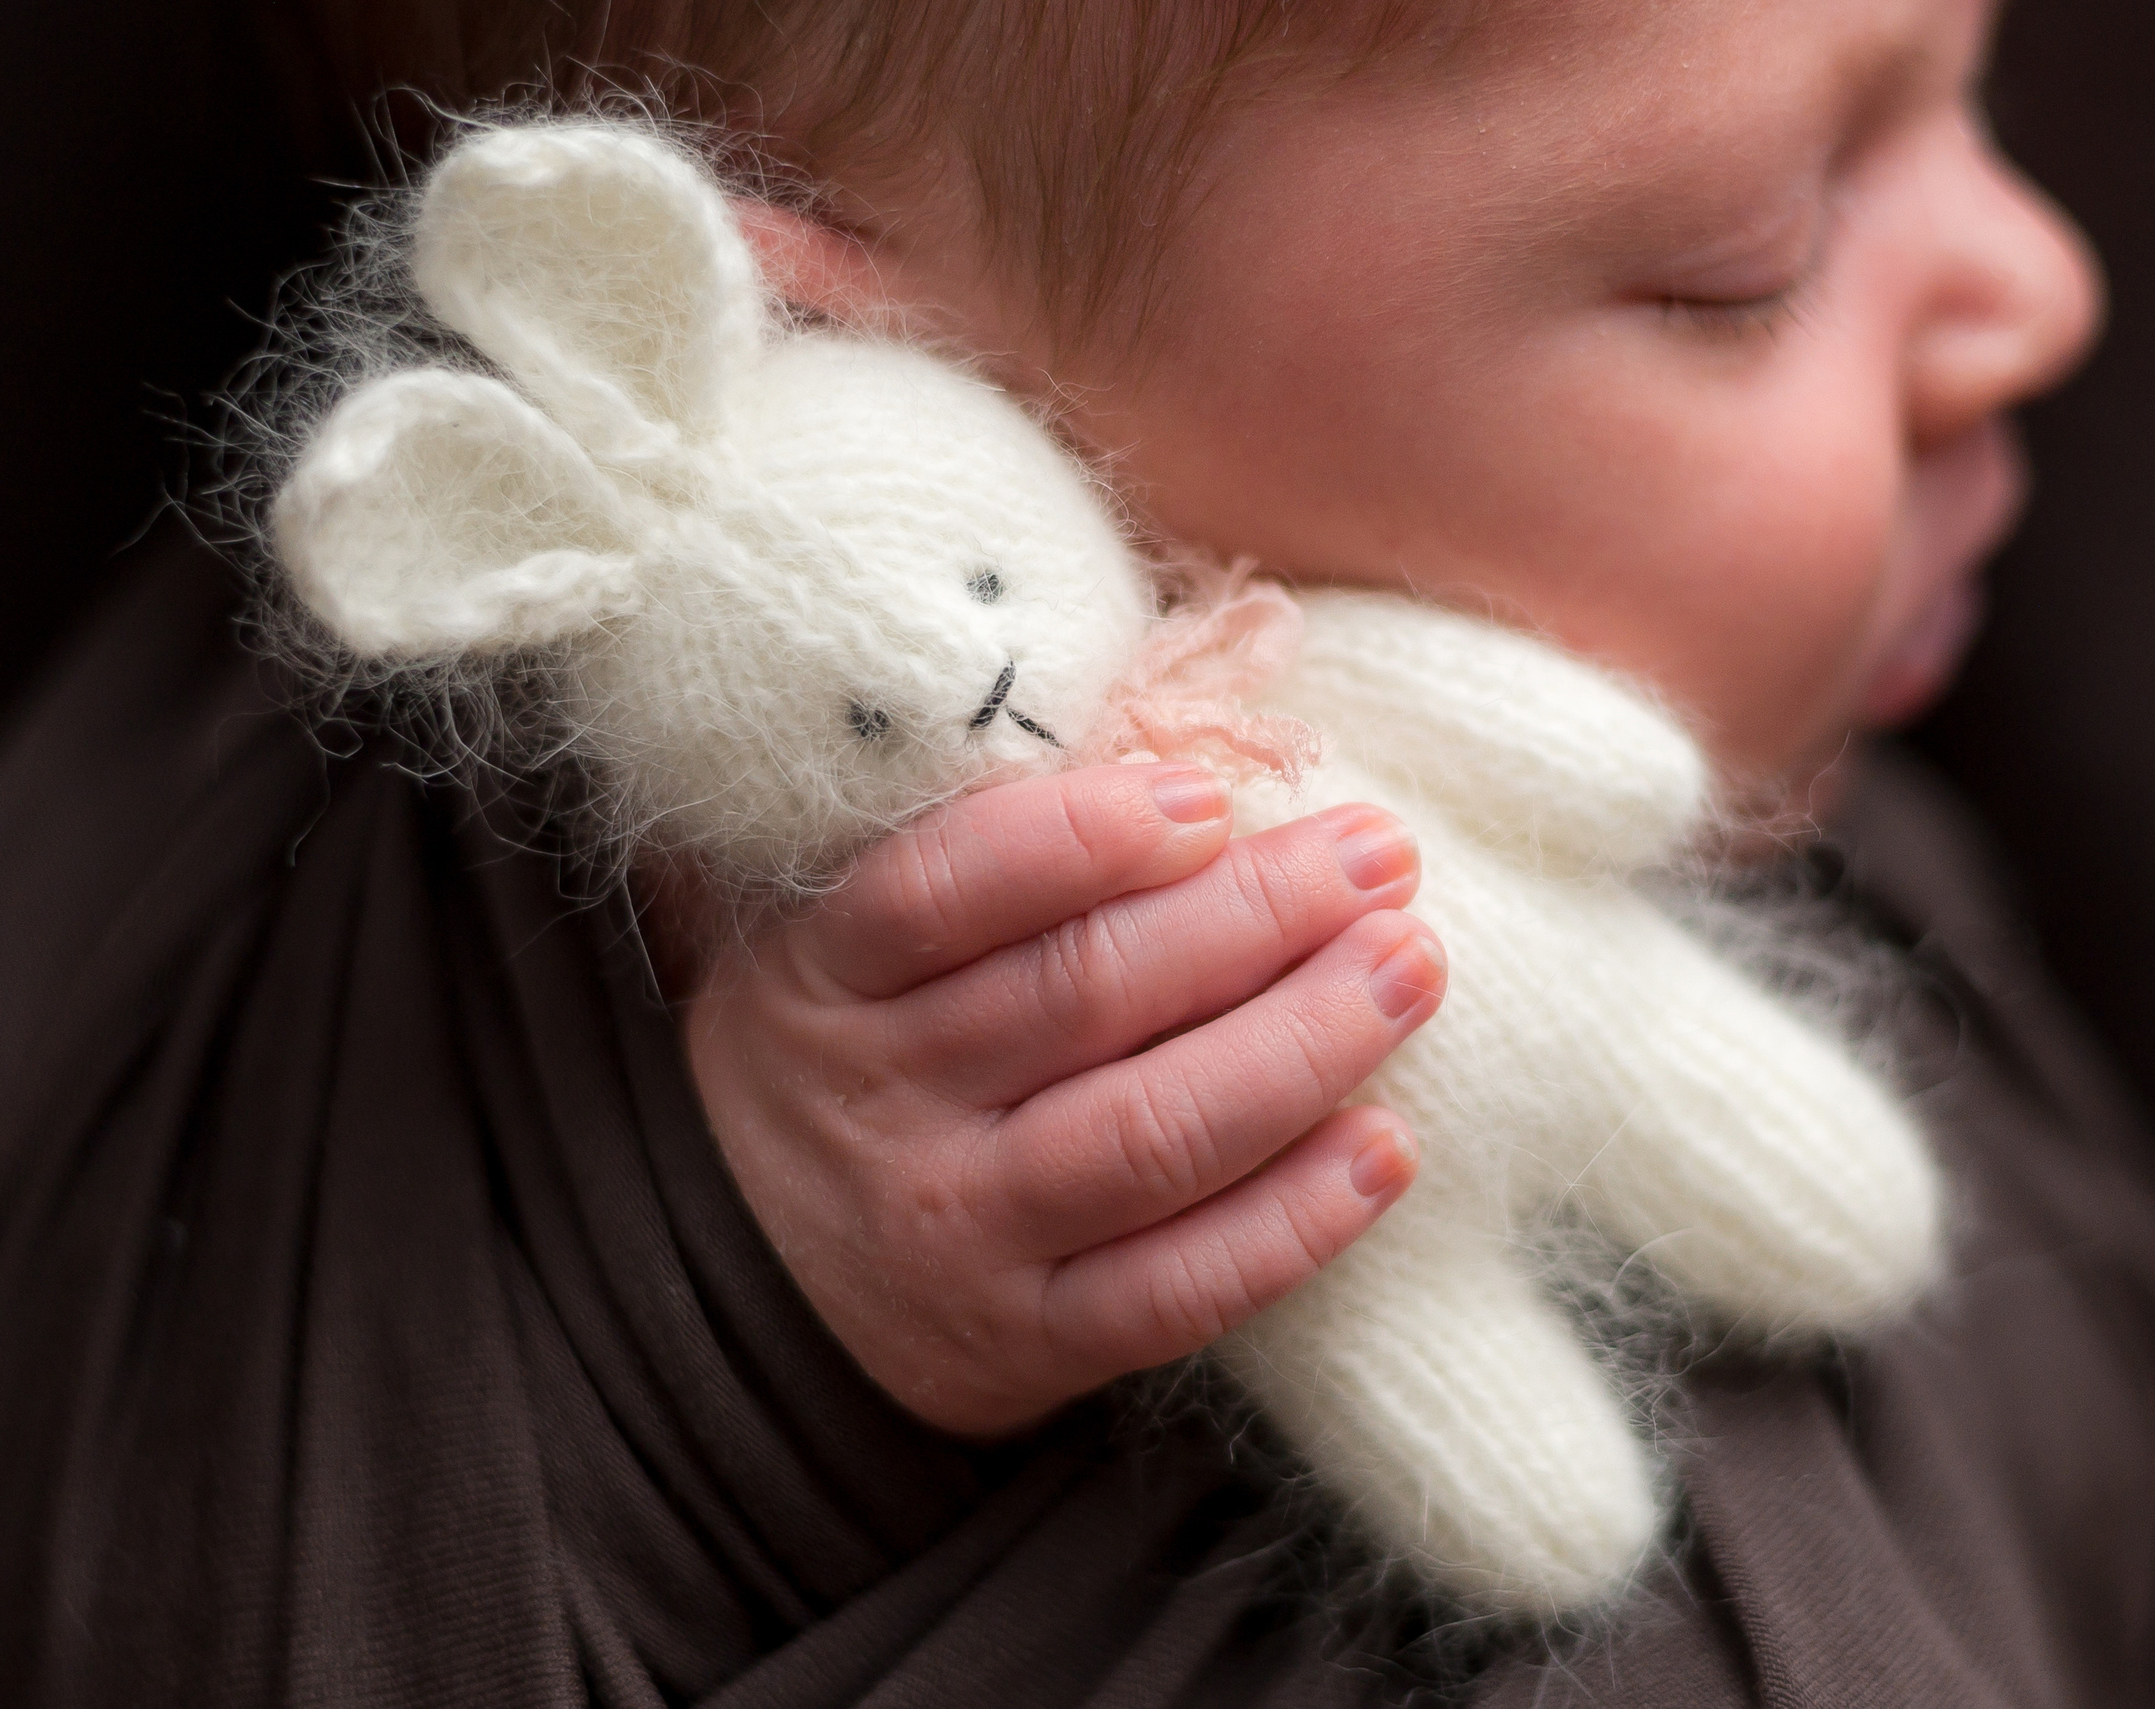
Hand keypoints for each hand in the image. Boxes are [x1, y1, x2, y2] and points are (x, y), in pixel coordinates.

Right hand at [675, 762, 1444, 1436]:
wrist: (746, 1291)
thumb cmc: (853, 1057)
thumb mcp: (845, 944)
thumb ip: (974, 858)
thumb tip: (1190, 767)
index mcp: (825, 976)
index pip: (939, 891)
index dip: (1081, 838)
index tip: (1209, 796)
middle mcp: (884, 1106)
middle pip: (1082, 995)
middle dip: (1253, 914)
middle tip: (1379, 855)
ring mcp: (958, 1234)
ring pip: (1149, 1135)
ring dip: (1302, 1044)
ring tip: (1408, 968)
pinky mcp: (1030, 1343)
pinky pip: (1178, 1287)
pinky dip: (1292, 1219)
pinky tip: (1382, 1146)